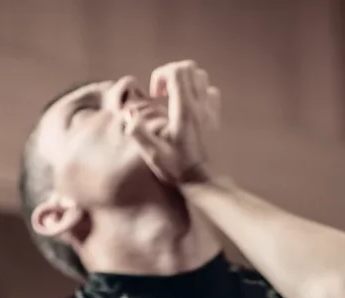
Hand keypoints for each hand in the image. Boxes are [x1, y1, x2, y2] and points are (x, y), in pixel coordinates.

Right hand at [131, 60, 220, 184]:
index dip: (161, 75)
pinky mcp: (215, 119)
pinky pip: (211, 92)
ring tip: (174, 98)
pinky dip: (199, 92)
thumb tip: (128, 114)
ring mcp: (210, 111)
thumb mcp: (154, 155)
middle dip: (171, 74)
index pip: (177, 72)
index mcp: (184, 110)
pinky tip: (189, 107)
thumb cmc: (179, 170)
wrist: (206, 183)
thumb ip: (138, 133)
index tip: (155, 95)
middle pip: (189, 69)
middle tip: (162, 94)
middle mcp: (200, 106)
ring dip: (185, 81)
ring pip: (201, 77)